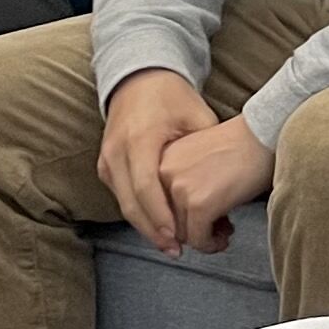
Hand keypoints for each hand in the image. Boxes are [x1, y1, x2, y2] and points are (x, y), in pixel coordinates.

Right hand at [98, 68, 219, 250]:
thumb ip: (206, 149)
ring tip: (171, 245)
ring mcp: (107, 158)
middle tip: (177, 251)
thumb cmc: (173, 96)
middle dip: (153, 232)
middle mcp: (116, 151)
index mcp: (140, 138)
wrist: (139, 76)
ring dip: (146, 227)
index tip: (177, 237)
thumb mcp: (198, 115)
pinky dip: (138, 213)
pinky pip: (121, 196)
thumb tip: (223, 186)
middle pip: (131, 204)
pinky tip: (158, 227)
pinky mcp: (105, 164)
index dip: (161, 216)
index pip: (147, 187)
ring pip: (123, 204)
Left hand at [156, 116, 274, 253]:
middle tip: (216, 227)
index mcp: (163, 158)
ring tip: (223, 231)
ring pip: (183, 233)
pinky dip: (212, 245)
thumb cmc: (245, 144)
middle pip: (168, 219)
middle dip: (193, 228)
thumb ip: (186, 181)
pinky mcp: (198, 204)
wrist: (266, 136)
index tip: (197, 220)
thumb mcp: (201, 158)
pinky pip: (199, 239)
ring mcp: (180, 189)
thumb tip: (184, 217)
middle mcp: (164, 173)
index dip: (179, 216)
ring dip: (204, 238)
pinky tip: (226, 237)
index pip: (158, 201)